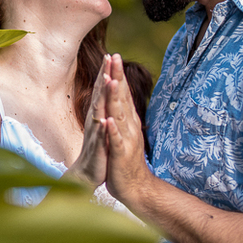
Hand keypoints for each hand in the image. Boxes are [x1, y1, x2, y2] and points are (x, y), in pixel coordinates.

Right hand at [67, 54, 111, 187]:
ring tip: (107, 80)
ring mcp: (95, 135)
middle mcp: (95, 121)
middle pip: (99, 95)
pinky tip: (105, 120)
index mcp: (98, 115)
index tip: (110, 54)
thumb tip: (103, 92)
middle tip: (108, 57)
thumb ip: (101, 109)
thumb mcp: (101, 127)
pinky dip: (102, 129)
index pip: (102, 91)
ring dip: (103, 97)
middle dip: (104, 76)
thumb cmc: (96, 150)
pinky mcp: (98, 150)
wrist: (87, 176)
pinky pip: (100, 138)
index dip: (106, 73)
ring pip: (99, 112)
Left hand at [102, 54, 152, 206]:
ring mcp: (125, 140)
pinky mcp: (120, 155)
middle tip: (115, 56)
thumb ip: (121, 116)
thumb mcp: (121, 134)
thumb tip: (118, 99)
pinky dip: (112, 130)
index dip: (117, 74)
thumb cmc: (123, 159)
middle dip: (118, 77)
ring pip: (120, 115)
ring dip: (116, 98)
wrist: (134, 187)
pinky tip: (108, 120)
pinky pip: (115, 141)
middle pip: (122, 98)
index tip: (113, 55)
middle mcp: (129, 126)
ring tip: (112, 81)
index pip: (122, 93)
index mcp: (127, 121)